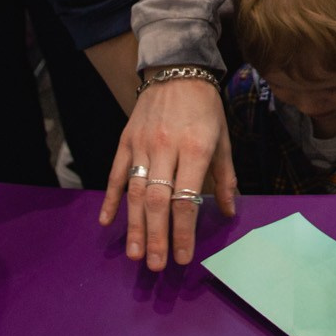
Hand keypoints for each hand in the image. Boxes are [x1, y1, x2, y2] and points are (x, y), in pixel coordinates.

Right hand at [99, 76, 236, 269]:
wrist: (177, 69)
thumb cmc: (206, 108)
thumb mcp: (223, 140)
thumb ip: (225, 178)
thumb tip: (229, 212)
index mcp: (195, 150)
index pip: (187, 200)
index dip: (184, 232)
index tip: (182, 258)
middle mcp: (166, 148)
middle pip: (158, 201)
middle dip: (157, 237)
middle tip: (155, 266)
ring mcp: (142, 144)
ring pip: (135, 192)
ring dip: (134, 226)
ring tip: (135, 254)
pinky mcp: (125, 139)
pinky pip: (114, 173)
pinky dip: (110, 198)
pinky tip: (106, 222)